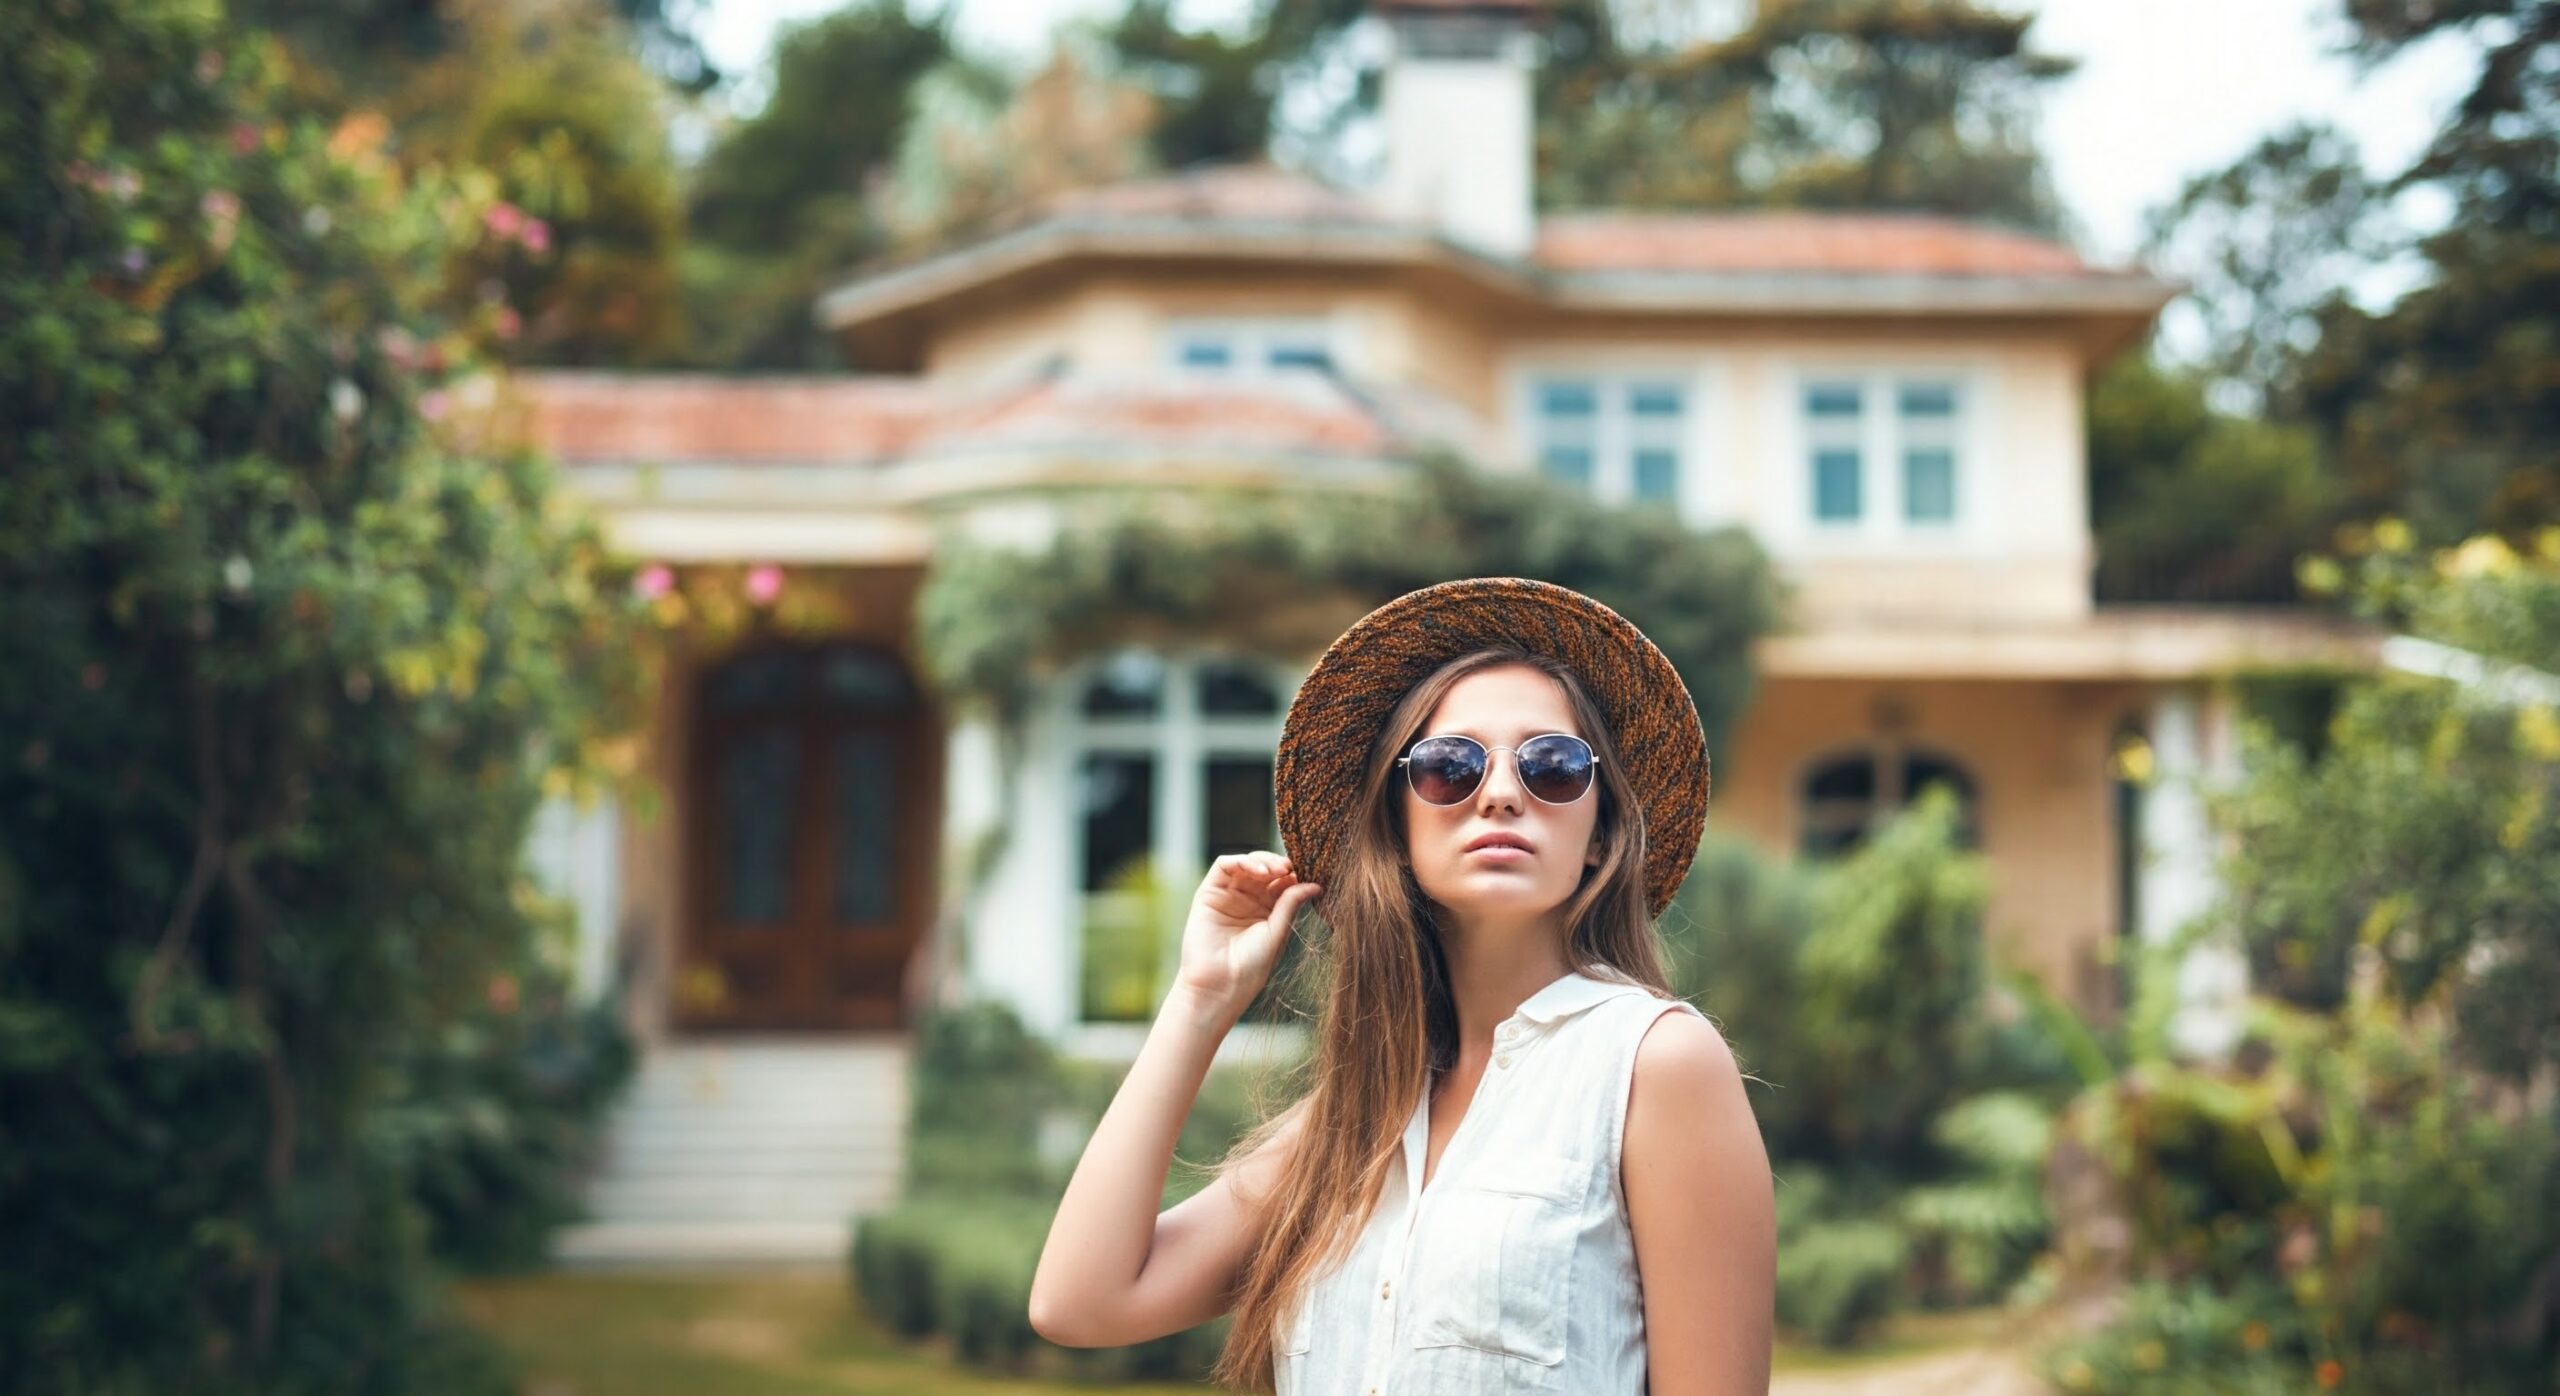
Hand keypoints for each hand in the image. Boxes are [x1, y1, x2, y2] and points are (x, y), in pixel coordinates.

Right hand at [1169, 852, 1320, 1028]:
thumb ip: (1291, 903)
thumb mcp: (1277, 932)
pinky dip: (1242, 861)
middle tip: (1290, 868)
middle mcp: (1247, 900)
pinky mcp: (1208, 892)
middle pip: (1265, 868)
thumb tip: (1316, 884)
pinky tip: (1259, 872)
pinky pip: (1224, 866)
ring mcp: (1228, 895)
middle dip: (1279, 864)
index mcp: (1267, 910)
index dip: (1294, 873)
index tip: (1308, 872)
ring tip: (1276, 870)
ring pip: (1246, 863)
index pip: (1281, 880)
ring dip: (1263, 860)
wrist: (1220, 985)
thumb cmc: (1250, 967)